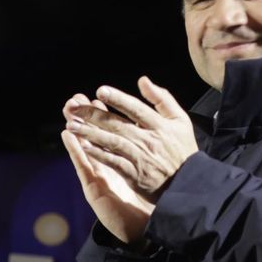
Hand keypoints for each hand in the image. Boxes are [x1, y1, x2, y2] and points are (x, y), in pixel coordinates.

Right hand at [60, 99, 155, 244]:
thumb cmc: (145, 202)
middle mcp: (106, 166)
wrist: (142, 227)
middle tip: (74, 99)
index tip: (96, 97)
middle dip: (84, 117)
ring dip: (75, 129)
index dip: (101, 115)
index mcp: (119, 160)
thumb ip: (144, 156)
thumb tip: (146, 136)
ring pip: (84, 147)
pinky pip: (84, 165)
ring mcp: (98, 175)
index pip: (108, 133)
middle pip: (92, 137)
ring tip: (67, 112)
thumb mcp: (147, 175)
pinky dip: (76, 150)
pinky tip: (69, 137)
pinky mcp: (94, 187)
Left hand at [65, 77, 197, 195]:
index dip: (118, 99)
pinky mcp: (134, 174)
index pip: (136, 108)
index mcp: (160, 125)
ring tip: (72, 125)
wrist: (189, 181)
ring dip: (91, 134)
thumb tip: (142, 80)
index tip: (100, 90)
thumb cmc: (181, 147)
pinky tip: (84, 148)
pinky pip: (114, 162)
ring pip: (112, 142)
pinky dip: (99, 154)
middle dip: (93, 115)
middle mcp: (149, 139)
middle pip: (118, 124)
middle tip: (73, 108)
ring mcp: (140, 157)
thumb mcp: (179, 119)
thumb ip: (162, 98)